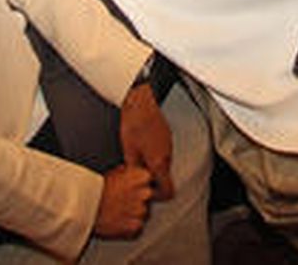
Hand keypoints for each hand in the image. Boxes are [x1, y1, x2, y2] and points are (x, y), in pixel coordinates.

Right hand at [93, 165, 153, 238]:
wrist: (84, 208)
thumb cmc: (94, 190)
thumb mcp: (110, 172)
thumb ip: (125, 171)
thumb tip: (129, 170)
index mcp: (139, 176)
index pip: (149, 177)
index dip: (140, 182)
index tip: (133, 185)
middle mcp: (143, 192)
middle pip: (148, 194)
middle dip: (138, 197)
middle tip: (124, 199)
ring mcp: (140, 210)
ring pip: (142, 211)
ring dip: (134, 211)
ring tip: (118, 210)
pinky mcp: (135, 225)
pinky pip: (137, 225)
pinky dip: (129, 224)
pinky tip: (118, 219)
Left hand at [118, 82, 173, 199]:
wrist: (142, 101)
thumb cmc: (134, 124)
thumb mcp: (129, 150)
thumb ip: (134, 169)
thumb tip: (133, 181)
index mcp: (159, 162)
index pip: (168, 190)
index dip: (157, 196)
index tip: (146, 193)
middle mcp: (167, 156)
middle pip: (164, 178)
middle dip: (151, 181)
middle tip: (135, 177)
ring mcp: (168, 145)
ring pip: (162, 165)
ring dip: (151, 167)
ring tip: (135, 160)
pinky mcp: (165, 136)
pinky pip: (161, 153)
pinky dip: (152, 156)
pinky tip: (140, 147)